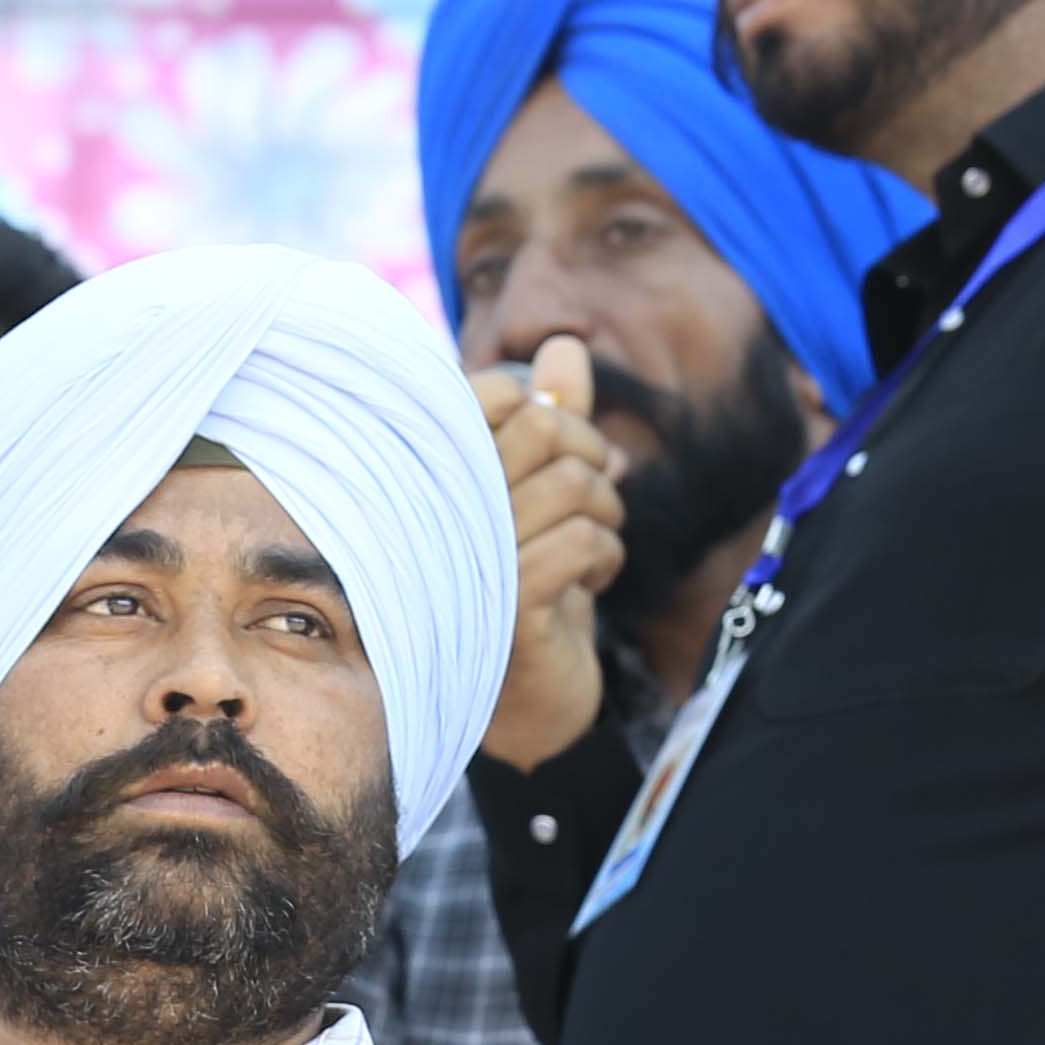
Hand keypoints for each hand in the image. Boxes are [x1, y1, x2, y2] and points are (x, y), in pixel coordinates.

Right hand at [478, 335, 626, 765]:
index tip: (565, 454)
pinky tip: (591, 581)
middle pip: (543, 430)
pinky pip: (583, 541)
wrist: (525, 699)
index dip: (551, 413)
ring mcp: (469, 558)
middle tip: (598, 496)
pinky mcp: (507, 606)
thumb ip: (553, 418)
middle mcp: (439, 511)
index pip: (494, 395)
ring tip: (597, 541)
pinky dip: (606, 556)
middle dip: (592, 456)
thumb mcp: (543, 493)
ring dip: (607, 512)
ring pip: (572, 484)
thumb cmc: (526, 585)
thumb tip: (565, 345)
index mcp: (437, 476)